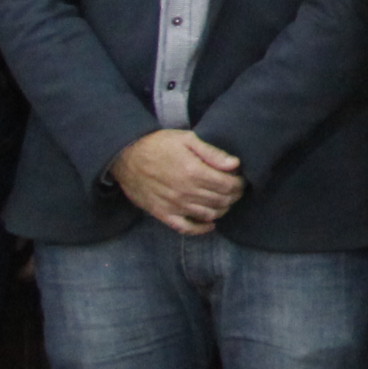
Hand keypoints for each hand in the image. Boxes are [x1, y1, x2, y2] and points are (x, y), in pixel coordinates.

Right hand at [108, 129, 244, 234]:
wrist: (126, 156)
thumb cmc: (158, 145)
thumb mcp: (187, 139)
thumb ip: (212, 153)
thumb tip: (235, 164)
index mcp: (194, 172)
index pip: (228, 185)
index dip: (239, 184)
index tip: (240, 180)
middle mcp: (186, 192)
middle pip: (221, 201)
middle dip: (233, 196)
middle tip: (235, 191)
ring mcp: (174, 205)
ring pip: (209, 215)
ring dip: (222, 210)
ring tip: (224, 201)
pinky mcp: (163, 214)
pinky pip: (186, 228)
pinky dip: (201, 229)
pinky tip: (210, 224)